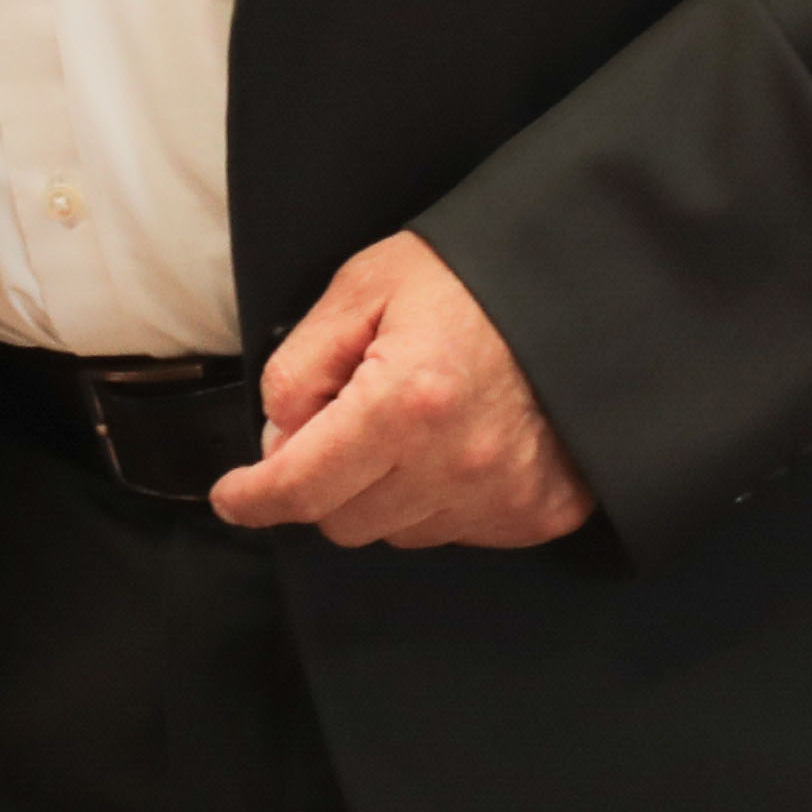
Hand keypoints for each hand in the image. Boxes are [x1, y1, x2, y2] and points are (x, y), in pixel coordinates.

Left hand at [210, 232, 594, 548]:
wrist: (580, 285)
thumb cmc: (467, 277)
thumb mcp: (363, 287)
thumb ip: (302, 364)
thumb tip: (275, 439)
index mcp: (404, 402)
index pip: (302, 486)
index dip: (253, 498)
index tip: (231, 497)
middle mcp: (454, 465)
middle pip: (343, 521)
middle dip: (319, 484)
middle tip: (335, 425)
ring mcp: (502, 498)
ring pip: (396, 533)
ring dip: (381, 494)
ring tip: (407, 424)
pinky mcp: (538, 514)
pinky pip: (456, 534)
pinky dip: (437, 501)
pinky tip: (452, 446)